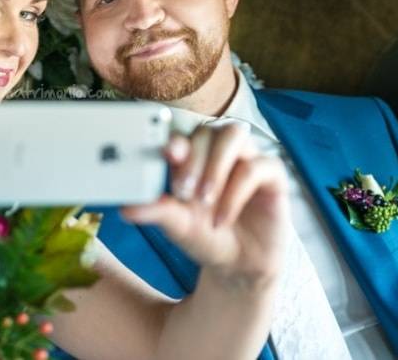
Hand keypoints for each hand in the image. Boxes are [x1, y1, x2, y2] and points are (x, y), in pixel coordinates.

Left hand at [122, 123, 288, 290]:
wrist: (238, 266)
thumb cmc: (205, 237)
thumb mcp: (176, 225)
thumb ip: (155, 211)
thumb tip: (126, 208)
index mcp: (192, 157)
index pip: (183, 135)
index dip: (175, 141)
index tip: (167, 155)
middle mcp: (219, 152)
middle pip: (207, 130)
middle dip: (193, 158)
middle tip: (183, 192)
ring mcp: (246, 159)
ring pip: (233, 135)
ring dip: (216, 165)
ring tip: (204, 199)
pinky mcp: (272, 175)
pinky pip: (256, 166)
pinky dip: (236, 191)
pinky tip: (222, 217)